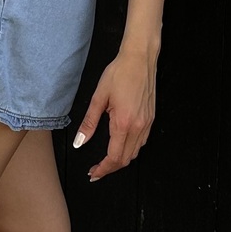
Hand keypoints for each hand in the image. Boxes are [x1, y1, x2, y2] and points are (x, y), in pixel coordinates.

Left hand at [73, 46, 156, 180]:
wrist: (140, 58)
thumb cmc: (119, 73)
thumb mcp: (99, 97)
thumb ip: (89, 123)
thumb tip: (80, 142)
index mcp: (124, 123)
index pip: (114, 157)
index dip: (103, 169)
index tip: (93, 173)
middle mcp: (138, 126)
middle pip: (126, 159)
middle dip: (111, 168)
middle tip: (96, 171)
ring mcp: (147, 123)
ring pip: (135, 152)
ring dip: (121, 160)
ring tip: (106, 161)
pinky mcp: (151, 118)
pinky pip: (142, 142)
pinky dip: (130, 149)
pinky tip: (120, 145)